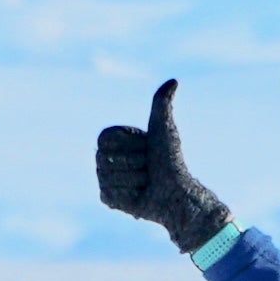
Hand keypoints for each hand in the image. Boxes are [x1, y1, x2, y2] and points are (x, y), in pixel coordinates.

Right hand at [94, 80, 229, 250]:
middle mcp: (108, 160)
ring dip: (132, 179)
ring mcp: (106, 179)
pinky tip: (138, 195)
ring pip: (106, 176)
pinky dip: (127, 195)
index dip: (128, 144)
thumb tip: (173, 81)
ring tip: (145, 182)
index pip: (104, 138)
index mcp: (117, 142)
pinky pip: (108, 193)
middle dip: (132, 162)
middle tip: (147, 167)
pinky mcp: (109, 199)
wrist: (176, 192)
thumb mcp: (163, 129)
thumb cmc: (170, 160)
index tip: (145, 147)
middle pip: (103, 158)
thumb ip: (162, 104)